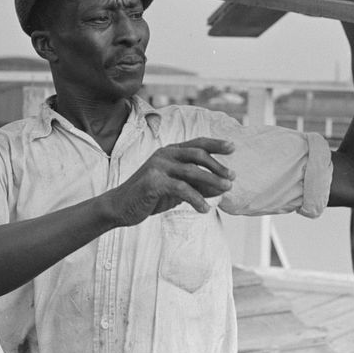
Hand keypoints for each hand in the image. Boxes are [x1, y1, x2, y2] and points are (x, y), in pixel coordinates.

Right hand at [106, 138, 235, 226]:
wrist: (120, 207)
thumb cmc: (149, 196)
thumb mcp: (176, 189)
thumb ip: (196, 185)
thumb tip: (222, 187)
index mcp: (169, 151)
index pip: (196, 143)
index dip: (215, 144)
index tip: (233, 147)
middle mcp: (164, 154)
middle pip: (197, 154)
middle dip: (217, 165)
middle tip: (232, 177)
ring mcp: (157, 166)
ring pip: (192, 171)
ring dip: (212, 181)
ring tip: (226, 190)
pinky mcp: (153, 181)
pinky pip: (181, 189)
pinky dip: (196, 199)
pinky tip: (205, 209)